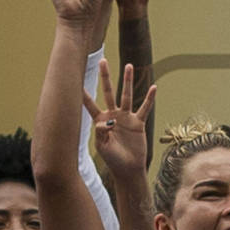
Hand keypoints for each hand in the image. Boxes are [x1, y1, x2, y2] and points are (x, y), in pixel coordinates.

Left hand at [91, 62, 155, 188]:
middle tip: (102, 60)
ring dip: (127, 81)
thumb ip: (101, 132)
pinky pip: (145, 108)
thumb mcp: (102, 146)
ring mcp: (126, 117)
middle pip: (108, 91)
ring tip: (129, 65)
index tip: (75, 80)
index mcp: (100, 121)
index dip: (83, 93)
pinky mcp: (138, 122)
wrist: (128, 169)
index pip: (89, 104)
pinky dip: (149, 98)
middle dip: (105, 76)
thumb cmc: (112, 159)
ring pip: (127, 95)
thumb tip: (107, 120)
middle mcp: (113, 115)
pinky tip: (153, 87)